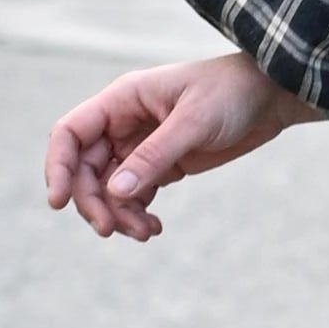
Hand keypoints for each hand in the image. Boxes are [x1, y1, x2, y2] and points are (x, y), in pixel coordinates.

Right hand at [40, 47, 312, 242]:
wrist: (271, 97)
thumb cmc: (232, 94)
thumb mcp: (193, 122)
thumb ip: (154, 156)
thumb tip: (115, 192)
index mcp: (122, 100)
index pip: (71, 133)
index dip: (58, 167)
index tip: (59, 202)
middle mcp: (124, 123)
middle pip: (86, 169)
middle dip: (93, 202)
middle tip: (111, 230)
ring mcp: (141, 145)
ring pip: (109, 189)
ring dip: (118, 215)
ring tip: (144, 234)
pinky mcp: (162, 165)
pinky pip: (135, 196)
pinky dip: (137, 215)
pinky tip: (153, 229)